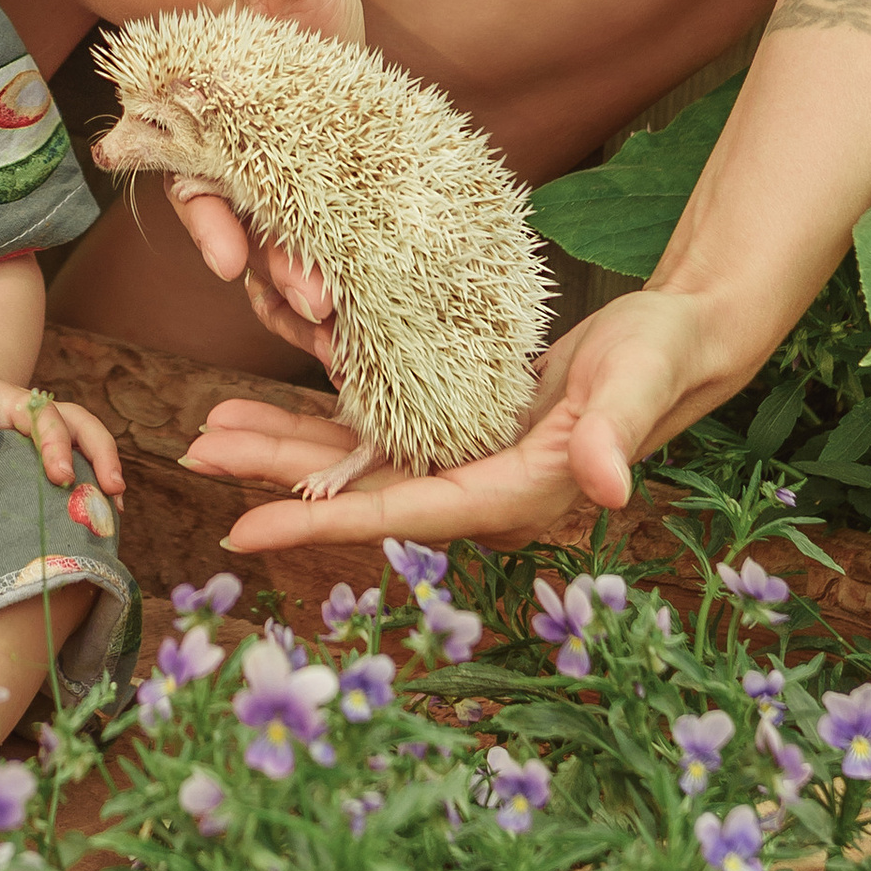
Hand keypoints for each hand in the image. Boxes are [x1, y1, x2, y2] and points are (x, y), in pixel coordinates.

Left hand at [0, 366, 124, 508]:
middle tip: (57, 478)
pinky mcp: (60, 423)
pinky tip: (116, 503)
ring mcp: (38, 410)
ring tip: (109, 491)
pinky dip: (107, 463)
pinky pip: (90, 435)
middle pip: (36, 411)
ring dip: (94, 451)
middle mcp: (8, 399)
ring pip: (74, 419)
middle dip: (48, 443)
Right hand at [167, 0, 368, 328]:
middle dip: (275, 270)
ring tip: (342, 335)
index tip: (228, 256)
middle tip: (318, 300)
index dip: (209, 220)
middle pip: (241, 233)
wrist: (298, 18)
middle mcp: (225, 169)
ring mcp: (268, 195)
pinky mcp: (312, 210)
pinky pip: (309, 266)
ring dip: (301, 299)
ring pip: (272, 261)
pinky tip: (357, 338)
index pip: (193, 178)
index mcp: (198, 121)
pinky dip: (326, 302)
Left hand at [176, 284, 752, 552]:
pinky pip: (374, 429)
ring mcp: (464, 458)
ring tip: (208, 431)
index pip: (402, 513)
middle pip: (360, 491)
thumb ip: (616, 433)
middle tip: (194, 455)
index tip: (245, 529)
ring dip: (283, 447)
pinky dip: (318, 418)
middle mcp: (477, 485)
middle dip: (276, 477)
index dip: (322, 522)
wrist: (676, 341)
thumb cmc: (662, 357)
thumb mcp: (638, 383)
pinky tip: (262, 405)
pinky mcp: (457, 424)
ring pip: (356, 462)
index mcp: (513, 490)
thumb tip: (606, 485)